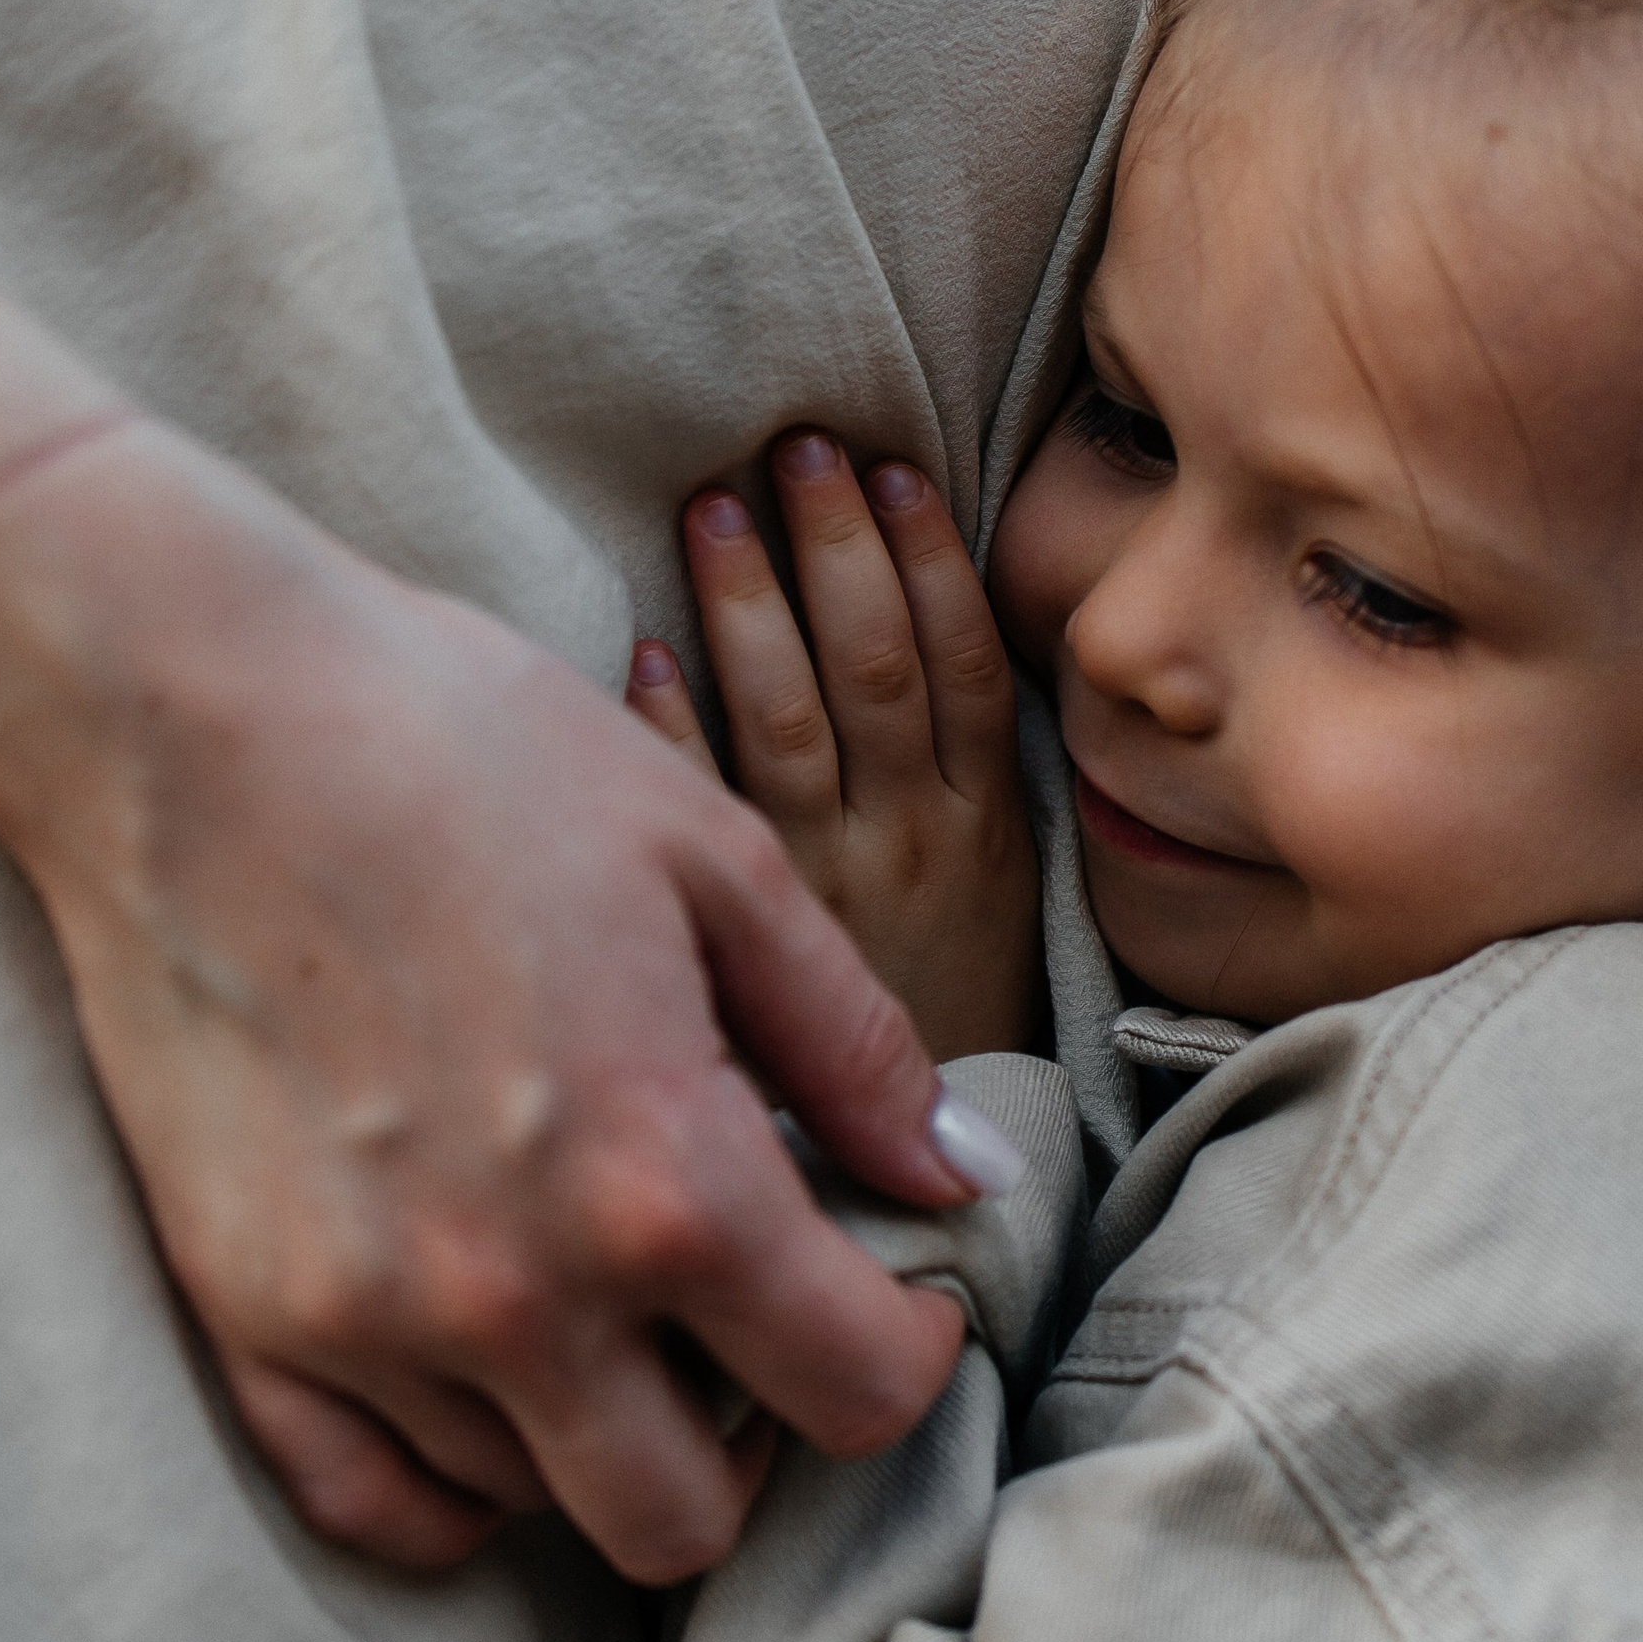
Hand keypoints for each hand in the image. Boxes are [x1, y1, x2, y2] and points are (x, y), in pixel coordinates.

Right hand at [0, 417, 982, 1583]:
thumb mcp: (710, 854)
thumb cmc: (464, 749)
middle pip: (690, 1521)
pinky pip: (371, 1498)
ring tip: (614, 1303)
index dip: (907, 1356)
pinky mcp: (241, 1315)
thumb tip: (964, 1176)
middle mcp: (517, 1291)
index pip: (850, 1393)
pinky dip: (452, 1476)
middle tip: (752, 1325)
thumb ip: (854, 1040)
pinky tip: (493, 1382)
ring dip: (602, 1434)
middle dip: (758, 1438)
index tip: (896, 1299)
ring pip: (533, 1508)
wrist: (188, 711)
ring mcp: (364, 1322)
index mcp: (663, 1177)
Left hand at [627, 431, 1046, 1063]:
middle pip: (874, 667)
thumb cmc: (950, 1015)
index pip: (964, 664)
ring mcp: (826, 885)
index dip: (927, 561)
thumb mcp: (1000, 895)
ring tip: (714, 509)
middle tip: (790, 448)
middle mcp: (910, 843)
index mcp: (987, 825)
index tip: (889, 471)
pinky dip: (674, 725)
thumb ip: (968, 778)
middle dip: (832, 549)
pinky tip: (641, 652)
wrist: (924, 1193)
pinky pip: (706, 813)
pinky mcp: (741, 938)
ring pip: (793, 718)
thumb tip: (929, 621)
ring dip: (752, 604)